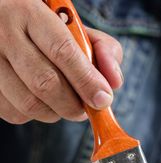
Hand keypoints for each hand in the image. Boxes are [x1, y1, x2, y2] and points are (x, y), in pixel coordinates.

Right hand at [0, 0, 122, 123]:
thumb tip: (114, 82)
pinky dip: (35, 116)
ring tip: (63, 103)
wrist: (1, 25)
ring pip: (30, 104)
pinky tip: (40, 101)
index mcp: (30, 12)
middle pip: (45, 83)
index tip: (103, 100)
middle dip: (73, 105)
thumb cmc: (44, 30)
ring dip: (55, 113)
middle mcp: (3, 34)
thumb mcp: (73, 28)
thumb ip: (101, 49)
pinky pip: (15, 114)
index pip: (62, 52)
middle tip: (85, 110)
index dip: (86, 81)